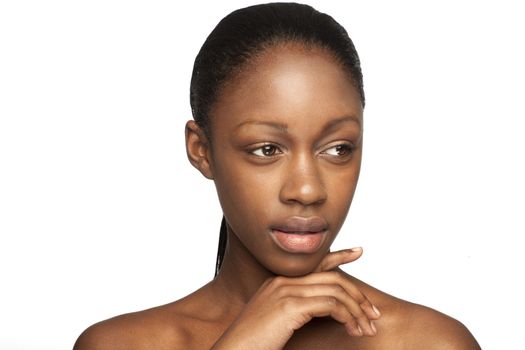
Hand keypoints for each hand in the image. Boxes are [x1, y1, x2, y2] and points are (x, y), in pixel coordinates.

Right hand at [211, 248, 380, 349]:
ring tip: (367, 328)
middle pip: (332, 276)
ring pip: (335, 290)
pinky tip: (352, 329)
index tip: (358, 252)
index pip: (314, 262)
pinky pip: (331, 304)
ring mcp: (285, 291)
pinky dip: (347, 316)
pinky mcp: (290, 306)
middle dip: (358, 295)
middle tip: (374, 313)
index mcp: (277, 282)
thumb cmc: (251, 343)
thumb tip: (315, 311)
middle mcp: (282, 281)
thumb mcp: (274, 321)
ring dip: (357, 310)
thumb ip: (293, 310)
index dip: (339, 255)